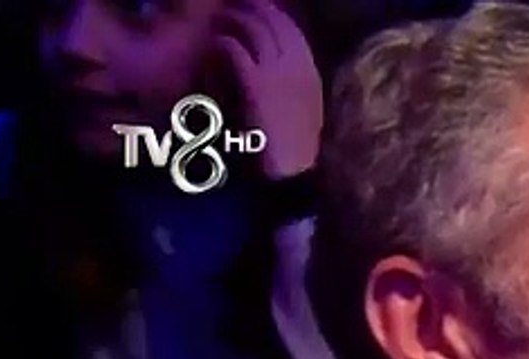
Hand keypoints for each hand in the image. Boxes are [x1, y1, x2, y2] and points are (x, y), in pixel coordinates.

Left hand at [214, 0, 323, 178]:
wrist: (289, 172)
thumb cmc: (294, 150)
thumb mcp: (304, 113)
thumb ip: (295, 87)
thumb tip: (279, 68)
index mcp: (311, 76)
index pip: (294, 31)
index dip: (274, 16)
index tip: (259, 11)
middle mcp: (298, 68)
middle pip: (275, 23)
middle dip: (253, 11)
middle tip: (235, 8)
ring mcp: (278, 74)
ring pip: (255, 30)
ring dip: (236, 22)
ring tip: (222, 21)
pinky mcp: (256, 84)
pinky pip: (237, 50)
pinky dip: (225, 44)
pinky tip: (217, 45)